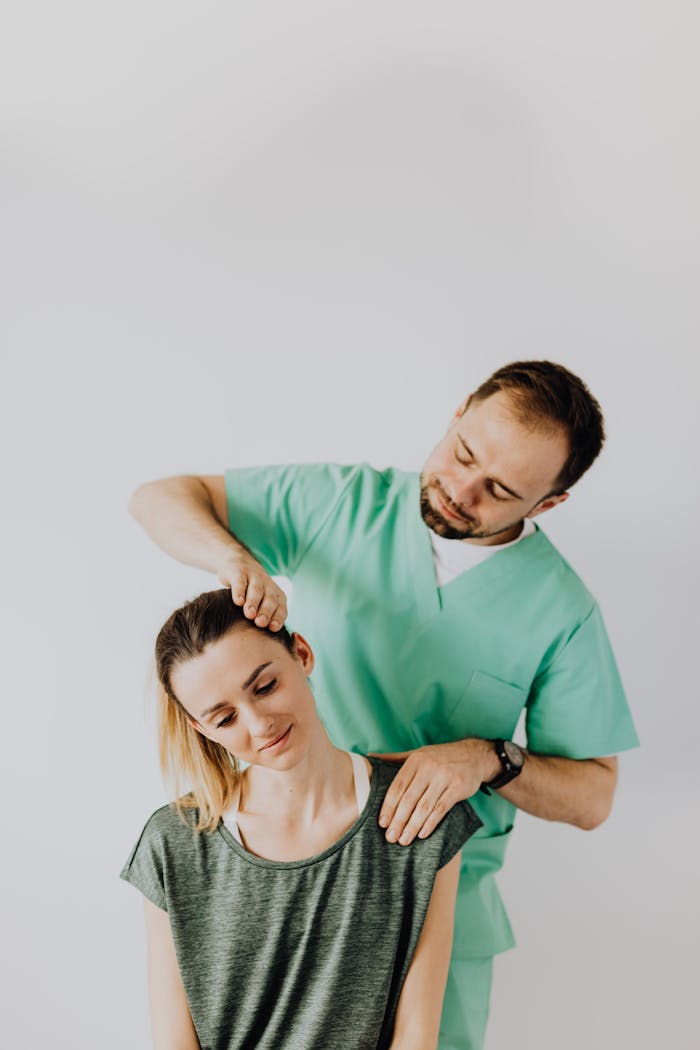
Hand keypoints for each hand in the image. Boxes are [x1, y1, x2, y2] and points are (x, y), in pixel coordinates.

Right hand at [218, 551, 287, 630]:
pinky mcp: (239, 572)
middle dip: (266, 611)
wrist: (237, 563)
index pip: (281, 607)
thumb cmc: (250, 592)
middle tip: (261, 623)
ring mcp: (254, 576)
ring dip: (254, 602)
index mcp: (276, 594)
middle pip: (270, 598)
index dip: (278, 617)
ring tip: (249, 614)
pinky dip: (239, 591)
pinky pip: (240, 581)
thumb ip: (263, 618)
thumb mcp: (260, 602)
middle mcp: (267, 584)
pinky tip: (238, 601)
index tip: (273, 628)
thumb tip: (264, 645)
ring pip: (256, 590)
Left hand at [372, 740, 497, 844]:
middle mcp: (428, 767)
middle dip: (398, 820)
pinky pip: (441, 809)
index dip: (388, 806)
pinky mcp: (458, 787)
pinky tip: (422, 834)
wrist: (474, 755)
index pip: (398, 786)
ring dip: (412, 826)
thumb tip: (369, 757)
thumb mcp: (417, 753)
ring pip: (424, 806)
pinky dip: (430, 823)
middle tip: (390, 837)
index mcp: (415, 760)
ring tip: (404, 840)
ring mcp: (444, 777)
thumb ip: (394, 758)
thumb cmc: (440, 757)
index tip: (382, 823)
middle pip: (409, 799)